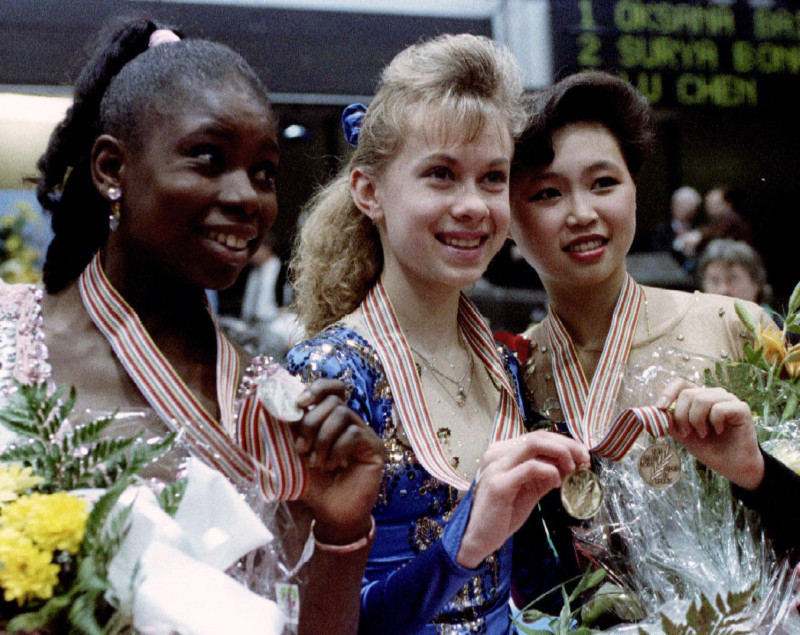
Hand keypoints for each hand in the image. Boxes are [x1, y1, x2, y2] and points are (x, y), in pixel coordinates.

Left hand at [292, 379, 383, 543]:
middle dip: (311, 423)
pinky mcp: (374, 447)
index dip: (317, 389)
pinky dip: (337, 449)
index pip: (332, 388)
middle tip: (302, 450)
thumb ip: (288, 431)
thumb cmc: (314, 485)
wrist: (332, 515)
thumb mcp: (295, 455)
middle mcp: (351, 422)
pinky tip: (331, 466)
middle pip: (333, 400)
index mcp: (332, 419)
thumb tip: (270, 406)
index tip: (298, 403)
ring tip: (316, 462)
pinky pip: (354, 434)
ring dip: (323, 438)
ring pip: (342, 414)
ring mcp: (365, 433)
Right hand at [456, 431, 588, 567]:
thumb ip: (545, 476)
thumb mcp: (528, 491)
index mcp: (503, 452)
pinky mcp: (499, 484)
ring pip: (534, 444)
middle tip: (584, 459)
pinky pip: (530, 468)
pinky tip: (557, 482)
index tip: (582, 456)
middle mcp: (497, 454)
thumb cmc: (503, 514)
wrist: (479, 538)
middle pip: (538, 436)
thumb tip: (570, 465)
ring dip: (560, 453)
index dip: (563, 442)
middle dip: (567, 445)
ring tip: (573, 468)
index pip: (537, 436)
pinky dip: (549, 471)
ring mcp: (497, 467)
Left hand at [658, 378, 763, 490]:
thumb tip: (653, 411)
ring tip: (703, 434)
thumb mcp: (683, 434)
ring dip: (697, 420)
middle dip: (682, 416)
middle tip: (688, 433)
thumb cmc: (709, 448)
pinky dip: (714, 422)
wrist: (732, 466)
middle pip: (688, 394)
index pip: (681, 383)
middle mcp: (713, 394)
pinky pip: (719, 408)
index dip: (668, 392)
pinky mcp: (741, 408)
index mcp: (699, 397)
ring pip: (702, 399)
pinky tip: (719, 431)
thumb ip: (669, 421)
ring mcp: (728, 399)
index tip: (661, 407)